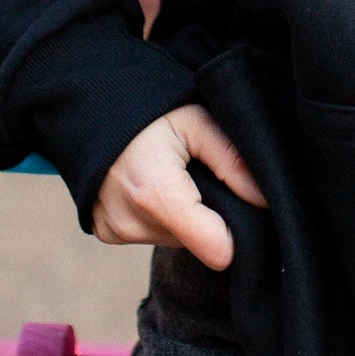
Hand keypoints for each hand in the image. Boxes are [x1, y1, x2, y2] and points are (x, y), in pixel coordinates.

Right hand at [92, 105, 265, 272]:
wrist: (89, 106)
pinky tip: (153, 186)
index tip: (240, 207)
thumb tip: (265, 199)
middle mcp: (131, 222)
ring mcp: (115, 231)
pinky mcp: (106, 233)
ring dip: (185, 216)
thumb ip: (232, 161)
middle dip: (208, 215)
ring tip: (176, 177)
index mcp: (155, 194)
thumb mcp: (196, 121)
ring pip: (177, 240)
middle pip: (198, 243)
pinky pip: (152, 235)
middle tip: (201, 176)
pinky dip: (160, 217)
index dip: (237, 233)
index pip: (217, 249)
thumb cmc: (149, 109)